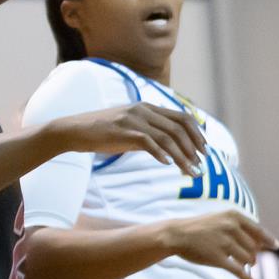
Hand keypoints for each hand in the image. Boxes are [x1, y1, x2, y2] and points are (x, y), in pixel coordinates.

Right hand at [46, 104, 205, 173]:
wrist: (73, 130)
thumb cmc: (103, 132)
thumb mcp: (131, 128)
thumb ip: (150, 133)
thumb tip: (169, 148)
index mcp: (149, 107)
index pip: (182, 117)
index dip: (197, 133)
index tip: (205, 149)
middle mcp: (144, 110)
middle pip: (179, 128)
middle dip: (194, 147)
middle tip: (201, 164)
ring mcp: (134, 120)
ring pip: (167, 137)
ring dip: (182, 156)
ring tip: (190, 171)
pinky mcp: (123, 131)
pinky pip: (147, 142)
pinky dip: (160, 153)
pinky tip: (168, 164)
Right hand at [161, 210, 276, 278]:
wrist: (176, 234)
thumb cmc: (199, 227)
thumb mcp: (220, 218)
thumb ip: (238, 227)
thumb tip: (259, 242)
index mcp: (234, 217)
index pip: (258, 230)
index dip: (268, 239)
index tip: (276, 246)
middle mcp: (232, 228)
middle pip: (253, 247)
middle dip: (254, 255)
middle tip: (251, 261)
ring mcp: (225, 243)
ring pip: (247, 258)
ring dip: (248, 265)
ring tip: (246, 267)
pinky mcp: (217, 258)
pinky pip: (237, 270)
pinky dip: (246, 278)